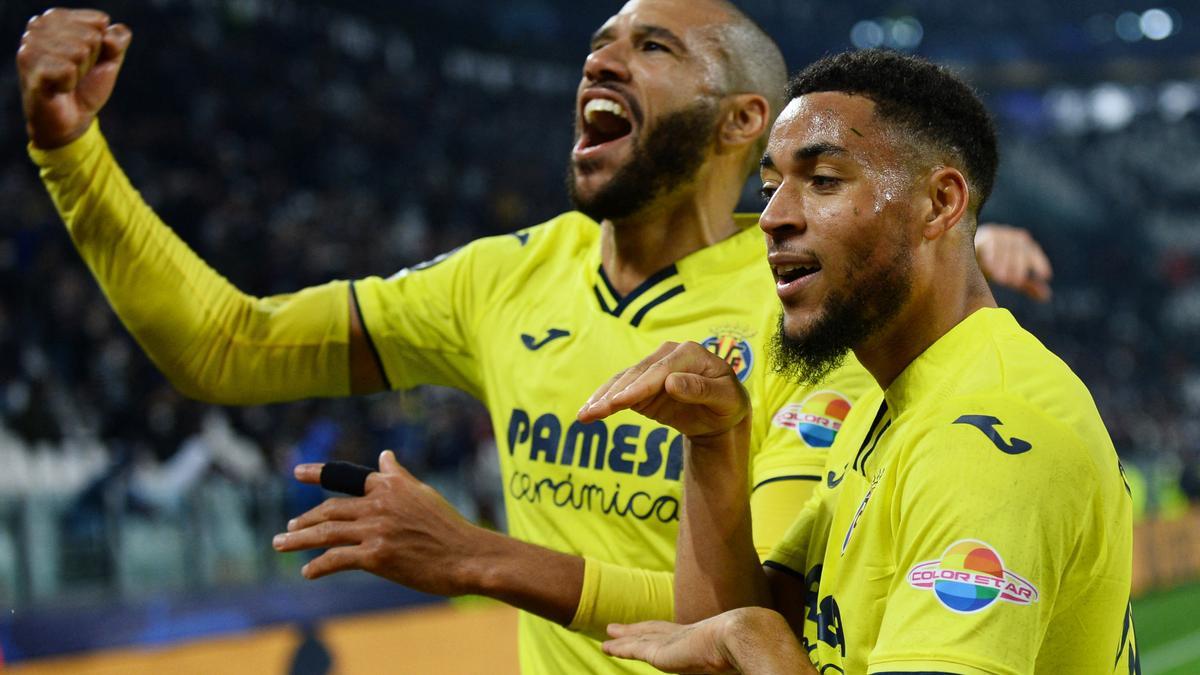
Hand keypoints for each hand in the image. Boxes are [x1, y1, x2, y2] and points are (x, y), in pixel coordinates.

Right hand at [17, 8, 131, 148]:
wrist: (73, 119)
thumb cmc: (87, 85)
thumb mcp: (110, 60)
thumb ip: (117, 40)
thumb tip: (108, 36)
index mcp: (57, 17)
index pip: (99, 22)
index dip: (102, 46)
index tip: (88, 60)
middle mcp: (38, 26)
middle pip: (90, 37)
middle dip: (91, 61)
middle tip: (76, 73)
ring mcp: (30, 45)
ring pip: (79, 52)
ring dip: (79, 73)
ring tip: (66, 81)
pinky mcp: (30, 67)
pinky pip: (67, 69)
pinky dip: (69, 83)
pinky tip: (58, 88)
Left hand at [273, 450, 480, 595]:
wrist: (466, 556)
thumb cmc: (448, 527)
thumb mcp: (422, 493)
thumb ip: (397, 476)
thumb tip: (384, 456)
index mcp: (389, 486)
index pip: (346, 477)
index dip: (318, 474)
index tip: (296, 472)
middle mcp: (379, 503)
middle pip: (330, 509)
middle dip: (305, 520)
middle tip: (288, 529)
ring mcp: (377, 529)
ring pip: (327, 532)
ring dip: (299, 539)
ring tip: (281, 544)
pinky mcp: (377, 556)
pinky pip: (337, 559)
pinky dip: (319, 565)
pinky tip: (307, 571)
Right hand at [578, 341, 749, 442]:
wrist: (720, 414)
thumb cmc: (728, 403)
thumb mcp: (726, 399)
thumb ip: (702, 390)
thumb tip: (672, 382)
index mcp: (689, 352)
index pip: (661, 370)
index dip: (640, 386)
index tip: (621, 402)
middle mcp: (667, 354)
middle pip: (636, 374)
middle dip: (614, 394)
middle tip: (593, 412)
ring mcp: (651, 368)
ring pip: (622, 381)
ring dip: (601, 397)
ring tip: (584, 415)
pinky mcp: (641, 383)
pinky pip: (618, 391)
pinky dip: (602, 401)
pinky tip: (587, 413)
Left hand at [604, 609, 812, 674]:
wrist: (750, 637)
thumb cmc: (757, 649)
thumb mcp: (744, 655)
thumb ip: (741, 658)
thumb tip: (756, 664)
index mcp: (705, 636)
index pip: (678, 633)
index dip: (663, 630)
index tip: (652, 628)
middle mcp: (687, 635)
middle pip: (655, 630)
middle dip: (638, 628)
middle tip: (619, 627)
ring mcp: (675, 642)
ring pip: (642, 638)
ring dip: (625, 636)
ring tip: (609, 634)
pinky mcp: (664, 652)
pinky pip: (637, 650)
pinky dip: (621, 647)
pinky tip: (607, 646)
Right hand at [975, 223, 1052, 301]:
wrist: (970, 253)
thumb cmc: (994, 265)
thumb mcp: (1012, 275)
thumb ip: (1028, 284)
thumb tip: (1046, 297)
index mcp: (1023, 244)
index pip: (1033, 253)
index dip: (1040, 263)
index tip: (1046, 276)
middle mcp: (1012, 237)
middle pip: (1019, 249)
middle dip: (1019, 266)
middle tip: (1016, 282)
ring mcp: (997, 234)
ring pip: (1003, 247)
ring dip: (1003, 263)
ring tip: (1003, 279)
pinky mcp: (983, 236)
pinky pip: (988, 245)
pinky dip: (990, 258)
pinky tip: (990, 270)